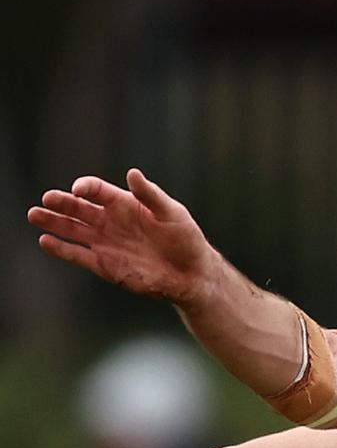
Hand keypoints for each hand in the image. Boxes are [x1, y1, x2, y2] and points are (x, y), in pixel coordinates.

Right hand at [28, 169, 214, 306]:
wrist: (191, 274)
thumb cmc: (186, 239)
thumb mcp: (172, 213)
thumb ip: (150, 195)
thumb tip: (132, 173)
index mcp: (125, 204)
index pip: (98, 191)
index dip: (87, 187)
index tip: (79, 189)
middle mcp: (111, 222)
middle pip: (79, 209)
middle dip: (62, 203)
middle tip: (46, 199)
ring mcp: (106, 243)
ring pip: (73, 230)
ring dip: (54, 223)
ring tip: (34, 215)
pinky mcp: (105, 265)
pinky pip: (78, 255)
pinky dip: (62, 249)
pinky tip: (45, 241)